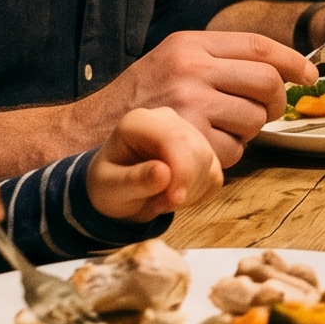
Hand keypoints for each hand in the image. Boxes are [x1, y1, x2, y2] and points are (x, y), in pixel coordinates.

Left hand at [86, 106, 225, 220]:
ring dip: (190, 191)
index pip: (174, 138)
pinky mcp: (202, 149)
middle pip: (196, 149)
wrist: (118, 188)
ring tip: (161, 200)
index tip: (175, 200)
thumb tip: (164, 173)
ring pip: (208, 162)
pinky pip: (215, 174)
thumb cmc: (109, 185)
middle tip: (158, 205)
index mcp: (140, 122)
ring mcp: (188, 132)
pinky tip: (177, 195)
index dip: (182, 170)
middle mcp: (168, 119)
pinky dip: (200, 192)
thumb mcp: (110, 188)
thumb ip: (134, 180)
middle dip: (185, 185)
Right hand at [92, 28, 312, 167]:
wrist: (93, 130)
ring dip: (249, 130)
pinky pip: (234, 150)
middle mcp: (191, 70)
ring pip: (254, 119)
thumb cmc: (142, 96)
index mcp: (191, 44)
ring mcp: (189, 105)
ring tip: (224, 129)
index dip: (293, 62)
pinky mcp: (187, 140)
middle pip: (266, 82)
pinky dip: (228, 154)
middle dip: (275, 101)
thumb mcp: (174, 60)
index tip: (309, 75)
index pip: (259, 46)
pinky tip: (207, 147)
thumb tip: (281, 68)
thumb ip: (220, 59)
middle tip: (267, 110)